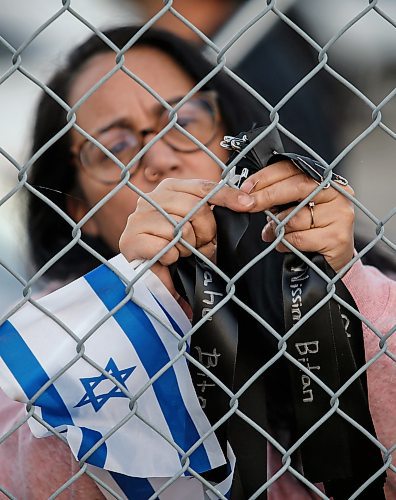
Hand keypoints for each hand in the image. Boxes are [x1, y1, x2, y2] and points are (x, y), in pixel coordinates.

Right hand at [119, 178, 254, 289]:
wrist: (146, 271)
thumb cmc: (173, 244)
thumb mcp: (194, 223)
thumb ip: (209, 209)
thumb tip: (244, 201)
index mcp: (168, 188)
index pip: (202, 187)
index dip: (226, 196)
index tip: (246, 205)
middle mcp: (150, 198)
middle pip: (194, 208)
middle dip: (205, 231)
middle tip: (202, 244)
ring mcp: (138, 218)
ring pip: (179, 229)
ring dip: (187, 247)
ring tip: (182, 251)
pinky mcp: (131, 240)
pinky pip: (165, 248)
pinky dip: (172, 258)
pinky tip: (167, 259)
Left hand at [239, 160, 354, 271]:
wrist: (333, 259)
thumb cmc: (311, 229)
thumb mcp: (293, 208)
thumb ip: (276, 199)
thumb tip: (248, 199)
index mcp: (323, 180)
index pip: (293, 170)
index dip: (266, 177)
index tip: (246, 188)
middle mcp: (336, 193)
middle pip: (296, 187)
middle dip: (266, 196)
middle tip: (247, 205)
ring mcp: (340, 215)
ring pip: (295, 217)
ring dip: (277, 228)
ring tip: (275, 233)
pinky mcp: (337, 238)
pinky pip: (299, 238)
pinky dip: (286, 243)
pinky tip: (285, 245)